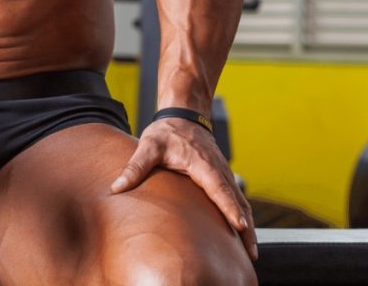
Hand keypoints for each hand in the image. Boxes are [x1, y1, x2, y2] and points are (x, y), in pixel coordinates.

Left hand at [110, 117, 257, 260]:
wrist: (183, 115)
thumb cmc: (166, 132)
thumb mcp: (148, 146)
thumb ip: (134, 167)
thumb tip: (116, 188)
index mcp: (203, 164)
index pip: (219, 188)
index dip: (229, 207)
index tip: (240, 225)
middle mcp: (219, 170)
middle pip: (237, 201)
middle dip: (246, 227)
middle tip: (251, 253)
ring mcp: (225, 174)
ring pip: (242, 202)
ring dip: (249, 226)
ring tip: (252, 252)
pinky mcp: (224, 177)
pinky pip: (238, 199)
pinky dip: (244, 216)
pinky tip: (245, 235)